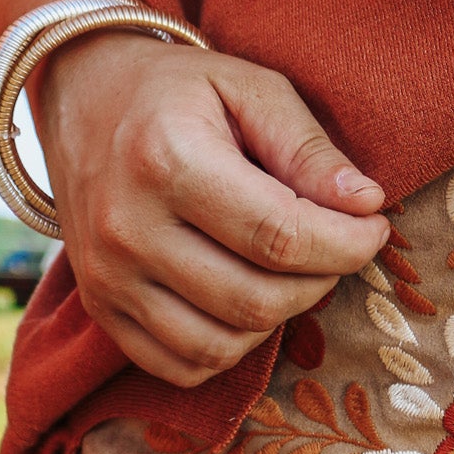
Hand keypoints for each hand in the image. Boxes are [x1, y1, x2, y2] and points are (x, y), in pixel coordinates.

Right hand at [33, 32, 390, 385]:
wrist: (82, 97)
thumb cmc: (179, 92)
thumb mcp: (249, 88)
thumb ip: (308, 148)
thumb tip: (365, 206)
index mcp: (166, 159)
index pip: (280, 237)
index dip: (346, 245)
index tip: (372, 228)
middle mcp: (127, 228)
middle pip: (256, 301)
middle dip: (319, 282)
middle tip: (334, 248)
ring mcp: (107, 278)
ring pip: (222, 346)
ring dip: (276, 318)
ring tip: (289, 272)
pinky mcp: (100, 310)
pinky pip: (183, 366)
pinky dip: (230, 348)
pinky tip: (243, 300)